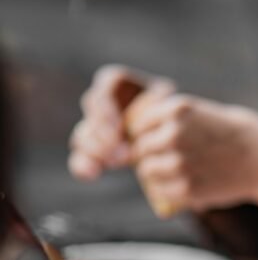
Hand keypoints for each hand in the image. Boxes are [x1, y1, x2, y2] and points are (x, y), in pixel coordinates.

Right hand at [68, 64, 174, 179]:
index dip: (106, 110)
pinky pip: (81, 156)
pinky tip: (92, 174)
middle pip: (91, 115)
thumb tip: (154, 106)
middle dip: (105, 135)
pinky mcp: (95, 150)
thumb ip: (160, 104)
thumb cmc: (174, 119)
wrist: (175, 139)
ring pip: (82, 135)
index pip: (103, 91)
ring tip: (118, 163)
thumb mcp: (172, 105)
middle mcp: (102, 104)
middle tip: (123, 154)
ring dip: (95, 151)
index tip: (120, 129)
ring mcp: (96, 127)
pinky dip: (84, 165)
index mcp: (117, 85)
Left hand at [124, 93, 257, 214]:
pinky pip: (162, 192)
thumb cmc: (229, 134)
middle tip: (164, 160)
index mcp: (176, 110)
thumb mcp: (197, 111)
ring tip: (173, 172)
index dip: (142, 135)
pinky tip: (182, 185)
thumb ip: (167, 120)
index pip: (138, 124)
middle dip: (148, 155)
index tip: (152, 141)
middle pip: (141, 149)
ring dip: (155, 174)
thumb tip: (133, 136)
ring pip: (147, 172)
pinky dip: (167, 191)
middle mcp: (173, 134)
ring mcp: (179, 163)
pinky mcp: (187, 188)